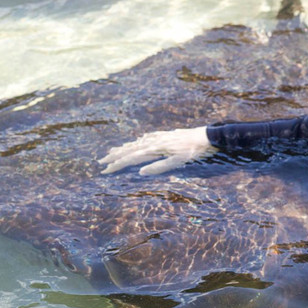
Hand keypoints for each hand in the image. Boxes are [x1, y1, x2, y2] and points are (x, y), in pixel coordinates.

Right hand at [99, 126, 215, 175]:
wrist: (206, 136)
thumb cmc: (193, 151)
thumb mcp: (177, 162)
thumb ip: (159, 166)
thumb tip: (140, 172)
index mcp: (154, 149)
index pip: (130, 158)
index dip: (117, 165)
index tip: (105, 170)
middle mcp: (154, 141)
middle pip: (130, 149)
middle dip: (115, 156)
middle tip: (101, 162)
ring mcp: (159, 137)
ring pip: (137, 143)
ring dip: (124, 148)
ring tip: (112, 151)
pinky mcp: (166, 135)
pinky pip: (147, 138)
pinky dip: (138, 141)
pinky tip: (138, 141)